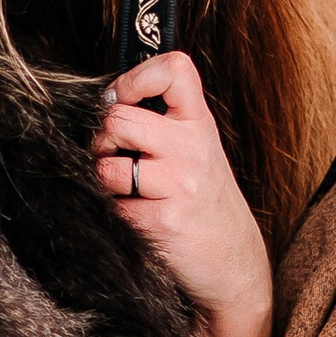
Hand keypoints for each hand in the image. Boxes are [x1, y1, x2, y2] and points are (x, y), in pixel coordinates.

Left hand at [97, 52, 274, 336]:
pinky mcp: (163, 222)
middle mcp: (193, 148)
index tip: (121, 98)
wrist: (234, 267)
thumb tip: (101, 105)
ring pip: (105, 166)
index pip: (174, 70)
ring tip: (126, 194)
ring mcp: (180, 186)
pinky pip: (111, 207)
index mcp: (200, 124)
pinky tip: (136, 222)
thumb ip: (163, 124)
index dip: (137, 77)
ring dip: (103, 183)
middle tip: (113, 159)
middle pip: (117, 119)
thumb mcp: (197, 152)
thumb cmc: (204, 205)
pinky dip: (113, 215)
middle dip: (102, 141)